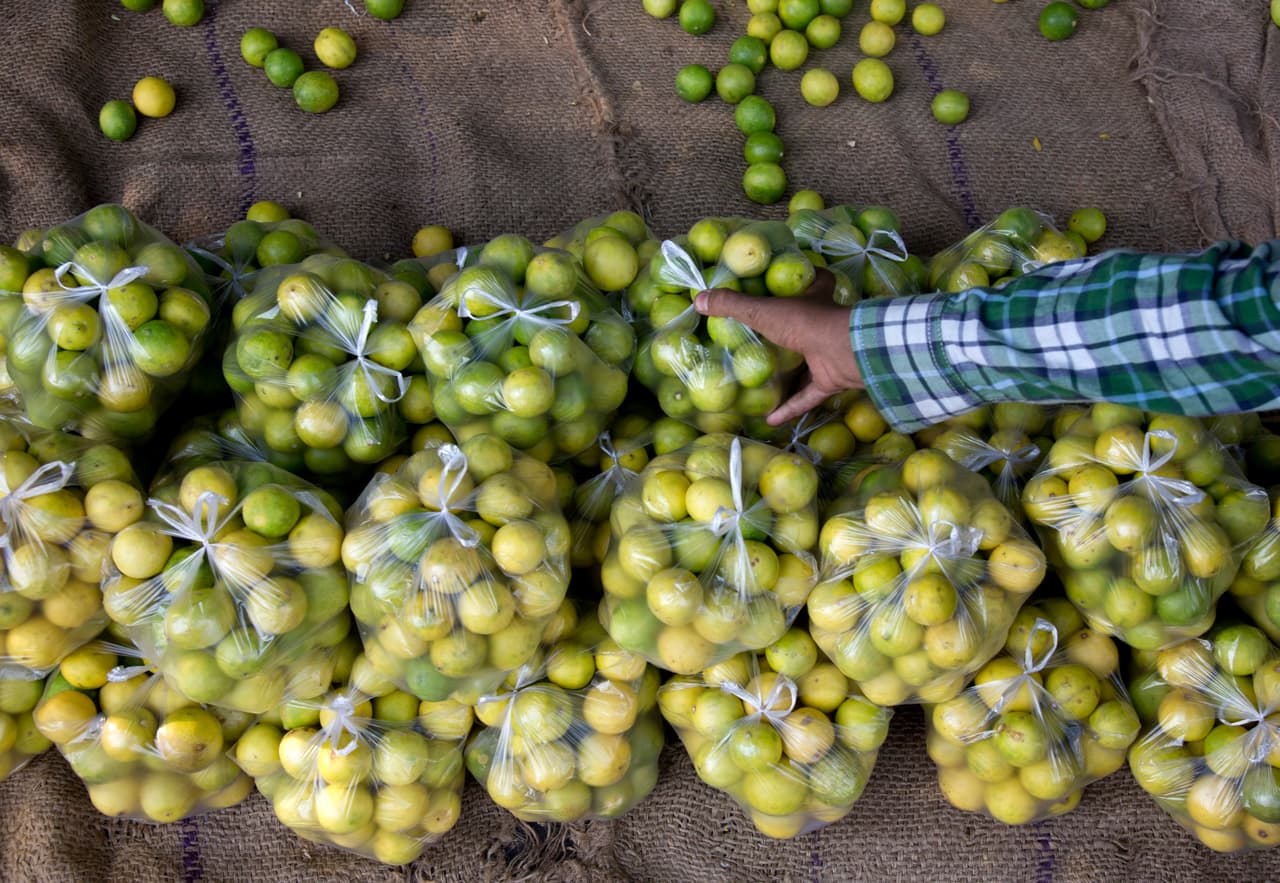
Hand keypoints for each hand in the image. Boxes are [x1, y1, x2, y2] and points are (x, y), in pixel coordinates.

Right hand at [693, 268, 863, 425]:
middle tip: (770, 339)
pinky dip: (791, 407)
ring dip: (791, 376)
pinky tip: (770, 419)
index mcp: (815, 300)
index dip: (809, 280)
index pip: (818, 281)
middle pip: (811, 325)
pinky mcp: (831, 380)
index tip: (796, 284)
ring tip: (765, 383)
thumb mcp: (762, 310)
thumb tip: (698, 299)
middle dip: (795, 332)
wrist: (843, 352)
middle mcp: (824, 325)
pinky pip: (808, 396)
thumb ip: (732, 305)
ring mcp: (829, 354)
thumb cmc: (806, 322)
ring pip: (810, 365)